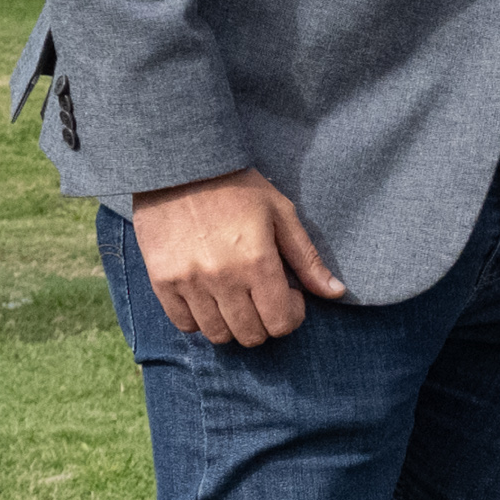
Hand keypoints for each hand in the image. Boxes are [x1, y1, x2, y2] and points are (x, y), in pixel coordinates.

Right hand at [131, 168, 345, 345]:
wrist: (183, 165)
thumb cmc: (239, 187)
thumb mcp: (282, 214)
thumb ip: (307, 259)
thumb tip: (337, 293)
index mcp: (258, 261)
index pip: (281, 322)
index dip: (291, 316)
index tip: (290, 295)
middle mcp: (222, 278)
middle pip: (250, 335)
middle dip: (266, 322)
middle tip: (264, 297)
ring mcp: (189, 282)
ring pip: (218, 334)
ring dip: (234, 324)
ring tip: (237, 296)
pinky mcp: (162, 282)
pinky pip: (184, 324)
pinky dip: (201, 319)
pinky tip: (210, 297)